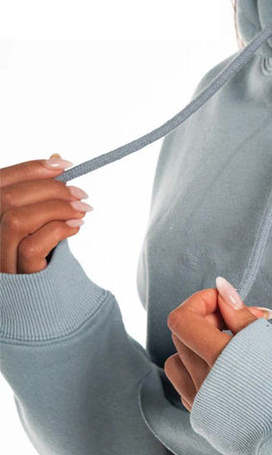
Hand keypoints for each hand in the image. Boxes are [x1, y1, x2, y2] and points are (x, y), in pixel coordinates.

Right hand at [0, 155, 93, 272]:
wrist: (39, 294)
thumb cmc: (36, 251)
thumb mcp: (38, 217)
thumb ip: (40, 191)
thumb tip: (57, 160)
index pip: (1, 180)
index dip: (32, 168)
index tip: (64, 165)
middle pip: (9, 197)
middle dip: (50, 189)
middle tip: (80, 194)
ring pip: (18, 220)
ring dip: (56, 209)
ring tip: (81, 210)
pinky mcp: (16, 274)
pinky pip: (32, 247)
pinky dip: (58, 231)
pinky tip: (75, 227)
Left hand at [164, 277, 270, 410]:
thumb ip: (241, 314)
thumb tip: (220, 287)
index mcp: (221, 361)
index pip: (183, 320)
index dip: (202, 302)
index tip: (227, 302)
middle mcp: (204, 385)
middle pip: (181, 336)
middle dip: (207, 320)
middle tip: (242, 322)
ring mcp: (201, 405)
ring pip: (178, 360)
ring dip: (197, 347)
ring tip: (230, 348)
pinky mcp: (204, 419)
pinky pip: (186, 386)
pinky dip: (199, 371)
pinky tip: (227, 371)